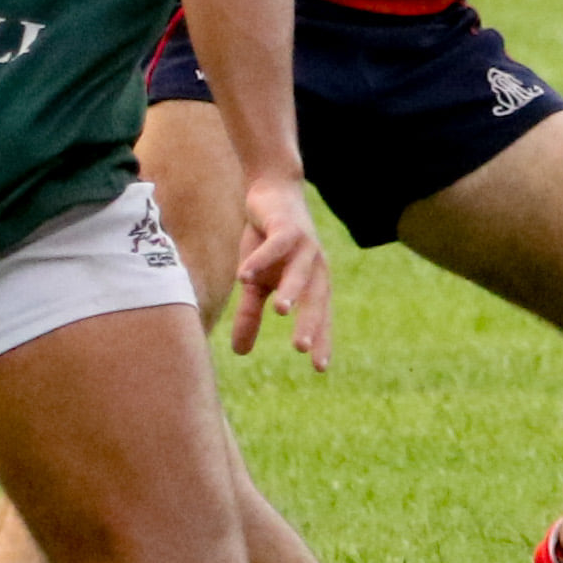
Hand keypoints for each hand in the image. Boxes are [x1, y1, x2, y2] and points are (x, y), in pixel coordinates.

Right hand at [229, 176, 331, 370]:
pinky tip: (242, 275)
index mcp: (313, 283)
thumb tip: (240, 353)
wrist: (271, 193)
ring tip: (278, 312)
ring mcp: (304, 245)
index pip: (321, 317)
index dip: (322, 340)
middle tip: (302, 349)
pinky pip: (274, 245)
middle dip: (310, 322)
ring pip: (300, 271)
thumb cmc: (268, 243)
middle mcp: (315, 266)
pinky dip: (260, 260)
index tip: (320, 369)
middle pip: (316, 298)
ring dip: (290, 289)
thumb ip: (252, 315)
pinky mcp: (286, 226)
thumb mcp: (258, 283)